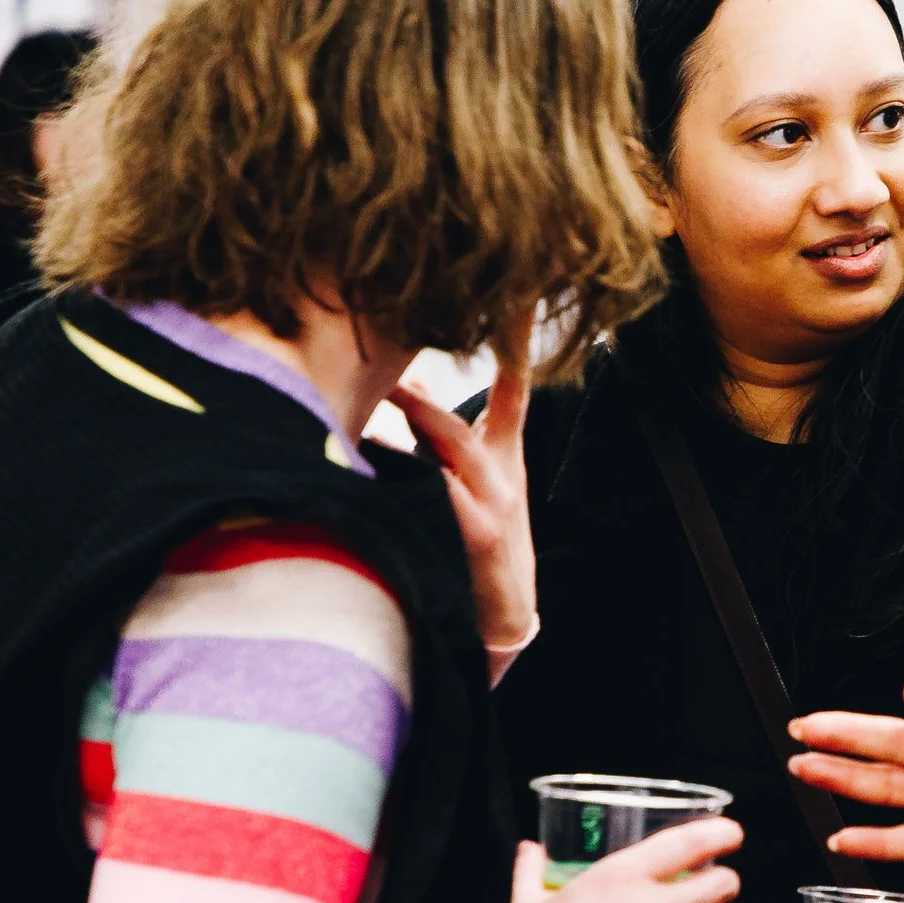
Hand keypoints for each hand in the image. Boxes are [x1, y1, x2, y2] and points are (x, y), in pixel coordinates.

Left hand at [387, 312, 534, 648]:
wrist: (505, 614)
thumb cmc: (481, 539)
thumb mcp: (469, 477)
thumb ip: (438, 431)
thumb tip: (403, 380)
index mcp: (503, 449)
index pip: (516, 380)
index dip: (519, 334)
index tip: (522, 288)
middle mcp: (502, 468)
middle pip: (472, 409)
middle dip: (430, 384)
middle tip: (395, 354)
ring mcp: (493, 501)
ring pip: (453, 446)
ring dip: (418, 418)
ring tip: (385, 396)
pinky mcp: (476, 535)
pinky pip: (443, 495)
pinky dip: (415, 476)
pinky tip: (381, 459)